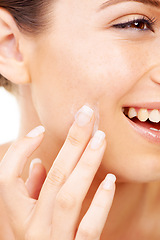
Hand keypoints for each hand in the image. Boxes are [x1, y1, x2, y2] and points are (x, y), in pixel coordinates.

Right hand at [0, 105, 115, 239]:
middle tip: (86, 116)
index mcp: (16, 217)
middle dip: (71, 142)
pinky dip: (99, 203)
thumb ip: (28, 191)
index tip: (40, 129)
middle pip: (52, 177)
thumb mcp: (23, 221)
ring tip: (100, 138)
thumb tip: (37, 163)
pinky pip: (88, 229)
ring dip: (86, 164)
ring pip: (69, 196)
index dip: (21, 149)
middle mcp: (30, 229)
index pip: (7, 177)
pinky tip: (111, 180)